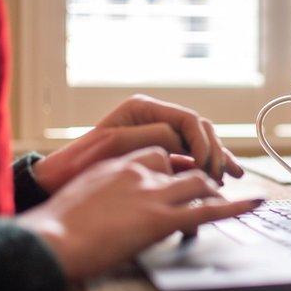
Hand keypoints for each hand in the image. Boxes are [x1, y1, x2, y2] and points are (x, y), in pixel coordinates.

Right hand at [17, 147, 261, 279]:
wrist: (50, 240)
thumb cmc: (57, 226)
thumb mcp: (86, 195)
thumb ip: (107, 190)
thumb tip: (117, 204)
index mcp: (120, 162)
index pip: (161, 152)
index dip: (177, 165)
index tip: (185, 174)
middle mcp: (140, 171)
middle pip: (184, 163)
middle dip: (204, 172)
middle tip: (214, 185)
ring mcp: (152, 193)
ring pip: (199, 182)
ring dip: (215, 189)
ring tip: (226, 198)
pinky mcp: (160, 219)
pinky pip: (208, 210)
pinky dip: (236, 207)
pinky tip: (255, 203)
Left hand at [33, 94, 243, 192]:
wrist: (59, 183)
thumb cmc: (80, 162)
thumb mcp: (115, 144)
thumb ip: (153, 138)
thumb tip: (183, 143)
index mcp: (143, 108)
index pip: (187, 120)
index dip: (201, 142)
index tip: (204, 166)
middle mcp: (154, 118)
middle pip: (199, 130)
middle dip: (214, 151)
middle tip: (219, 177)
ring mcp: (158, 136)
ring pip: (199, 143)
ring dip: (217, 159)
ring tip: (231, 176)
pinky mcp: (159, 155)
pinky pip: (190, 158)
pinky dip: (206, 167)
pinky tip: (221, 178)